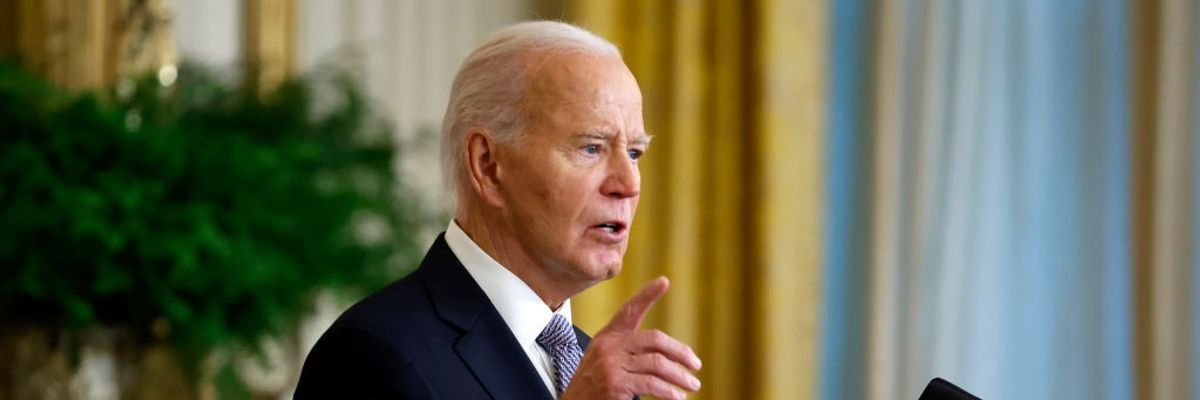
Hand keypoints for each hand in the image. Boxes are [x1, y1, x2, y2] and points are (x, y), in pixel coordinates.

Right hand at [561, 277, 702, 399]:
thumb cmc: (594, 387)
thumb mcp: (607, 361)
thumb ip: (630, 352)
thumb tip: (669, 356)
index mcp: (608, 337)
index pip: (629, 311)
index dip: (646, 295)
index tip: (664, 281)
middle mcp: (609, 346)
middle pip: (654, 339)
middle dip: (680, 352)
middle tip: (695, 364)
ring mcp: (611, 364)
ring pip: (658, 363)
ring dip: (680, 376)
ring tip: (692, 385)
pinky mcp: (615, 384)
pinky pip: (652, 384)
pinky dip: (669, 391)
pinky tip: (677, 396)